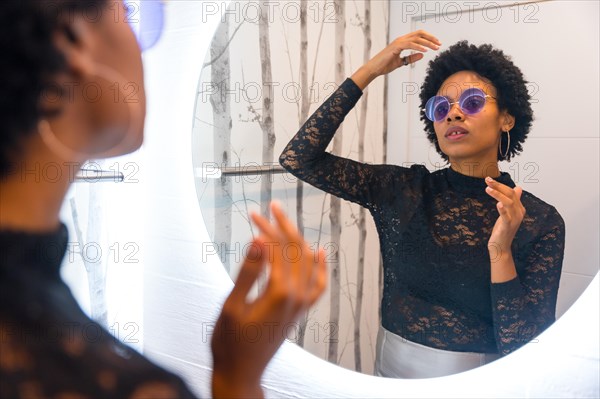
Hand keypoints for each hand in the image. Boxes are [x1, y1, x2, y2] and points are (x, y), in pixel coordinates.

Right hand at [211, 202, 326, 398]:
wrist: (241, 373)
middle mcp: (298, 297)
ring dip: (295, 240)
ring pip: (306, 262)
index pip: (279, 249)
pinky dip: (319, 266)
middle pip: (296, 250)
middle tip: (269, 208)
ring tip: (282, 222)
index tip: (254, 214)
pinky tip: (318, 252)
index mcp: (280, 293)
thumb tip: (259, 240)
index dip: (267, 228)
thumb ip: (248, 272)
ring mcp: (302, 304)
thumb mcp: (232, 305)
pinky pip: (317, 284)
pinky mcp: (301, 310)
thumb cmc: (231, 342)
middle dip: (283, 227)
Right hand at [351, 30, 440, 89]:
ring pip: (416, 38)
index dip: (429, 38)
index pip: (418, 36)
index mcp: (402, 42)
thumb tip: (422, 54)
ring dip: (427, 42)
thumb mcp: (401, 62)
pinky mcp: (396, 47)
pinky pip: (410, 44)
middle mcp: (401, 39)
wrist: (374, 69)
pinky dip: (419, 46)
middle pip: (419, 34)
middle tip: (439, 44)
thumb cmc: (385, 65)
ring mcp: (398, 42)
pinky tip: (425, 50)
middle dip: (431, 38)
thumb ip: (411, 58)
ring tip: (435, 48)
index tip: (437, 44)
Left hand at [485, 177, 525, 254]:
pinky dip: (502, 210)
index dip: (500, 185)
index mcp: (519, 208)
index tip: (489, 179)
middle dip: (498, 186)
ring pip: (508, 203)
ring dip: (498, 194)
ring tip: (488, 189)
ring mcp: (515, 219)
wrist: (501, 245)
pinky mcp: (508, 226)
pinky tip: (498, 204)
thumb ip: (513, 201)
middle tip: (487, 180)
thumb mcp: (508, 213)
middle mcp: (519, 212)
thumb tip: (519, 188)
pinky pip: (506, 216)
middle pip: (510, 195)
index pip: (511, 192)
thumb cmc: (503, 229)